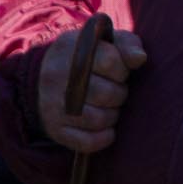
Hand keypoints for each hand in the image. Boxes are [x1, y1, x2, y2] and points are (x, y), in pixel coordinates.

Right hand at [37, 22, 146, 152]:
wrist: (42, 76)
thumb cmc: (86, 57)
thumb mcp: (104, 41)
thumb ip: (126, 44)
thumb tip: (140, 58)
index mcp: (71, 50)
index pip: (110, 62)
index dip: (123, 69)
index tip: (120, 71)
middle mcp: (57, 78)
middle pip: (106, 93)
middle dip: (120, 93)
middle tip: (117, 91)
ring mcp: (53, 106)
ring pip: (98, 119)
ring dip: (113, 115)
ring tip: (110, 106)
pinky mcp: (54, 129)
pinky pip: (86, 142)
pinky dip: (103, 138)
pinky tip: (107, 129)